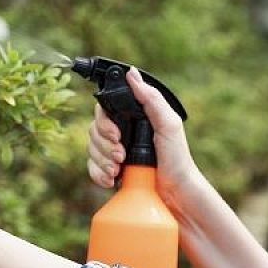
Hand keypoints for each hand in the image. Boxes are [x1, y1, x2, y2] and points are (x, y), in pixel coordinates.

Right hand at [86, 68, 201, 205]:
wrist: (176, 193)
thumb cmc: (177, 157)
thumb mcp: (168, 124)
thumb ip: (151, 99)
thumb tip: (131, 74)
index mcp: (133, 118)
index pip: (104, 110)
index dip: (104, 123)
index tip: (116, 135)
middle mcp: (122, 133)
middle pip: (94, 130)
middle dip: (104, 145)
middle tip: (121, 156)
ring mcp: (115, 153)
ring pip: (91, 149)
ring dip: (102, 161)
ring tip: (119, 170)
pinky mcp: (111, 171)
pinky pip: (92, 169)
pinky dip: (98, 174)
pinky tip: (111, 180)